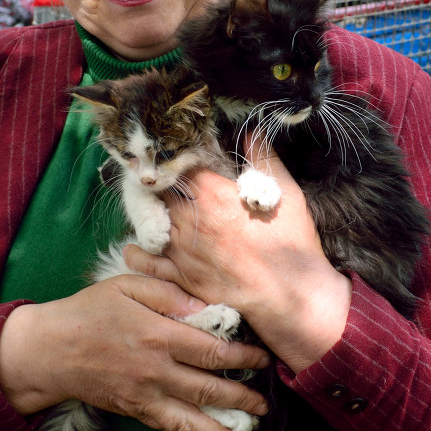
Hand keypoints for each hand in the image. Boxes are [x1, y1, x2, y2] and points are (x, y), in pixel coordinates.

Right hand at [0, 274, 269, 430]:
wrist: (50, 350)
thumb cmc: (89, 311)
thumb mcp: (126, 286)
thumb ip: (168, 292)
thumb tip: (207, 307)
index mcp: (157, 334)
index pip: (212, 349)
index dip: (243, 355)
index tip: (263, 356)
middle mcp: (155, 369)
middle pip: (211, 386)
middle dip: (245, 392)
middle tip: (268, 393)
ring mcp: (146, 395)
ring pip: (196, 415)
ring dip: (230, 421)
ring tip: (256, 423)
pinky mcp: (136, 410)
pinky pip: (175, 427)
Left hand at [128, 131, 351, 372]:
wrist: (291, 298)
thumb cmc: (291, 246)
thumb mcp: (285, 194)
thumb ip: (264, 159)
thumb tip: (253, 132)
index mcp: (212, 195)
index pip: (180, 167)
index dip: (180, 163)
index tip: (182, 162)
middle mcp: (189, 220)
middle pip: (161, 193)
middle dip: (164, 186)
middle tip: (167, 184)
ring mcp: (181, 251)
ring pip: (151, 222)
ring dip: (154, 214)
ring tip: (157, 210)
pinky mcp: (180, 278)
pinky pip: (147, 260)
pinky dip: (140, 250)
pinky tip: (139, 245)